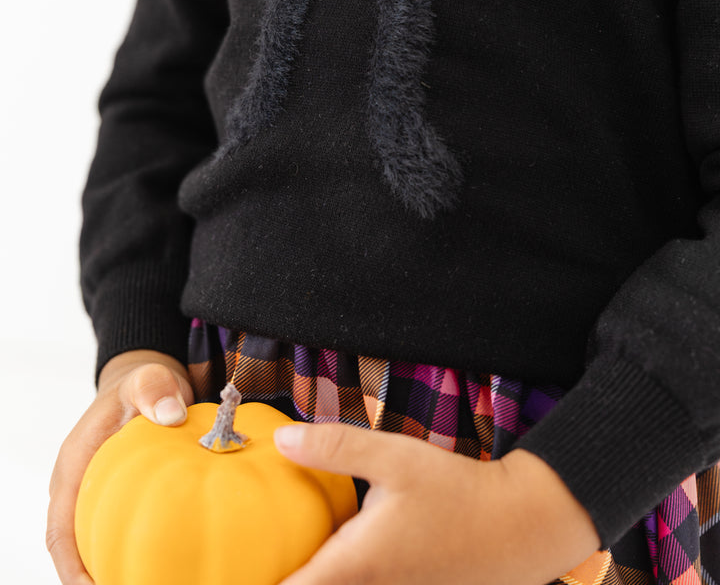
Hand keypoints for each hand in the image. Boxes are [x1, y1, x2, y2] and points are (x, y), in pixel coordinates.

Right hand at [46, 350, 193, 584]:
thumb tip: (170, 416)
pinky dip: (136, 553)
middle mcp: (80, 489)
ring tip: (150, 581)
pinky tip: (167, 567)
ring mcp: (99, 498)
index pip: (59, 530)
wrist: (146, 386)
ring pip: (99, 546)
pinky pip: (123, 534)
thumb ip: (154, 390)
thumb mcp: (148, 379)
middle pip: (76, 549)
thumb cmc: (141, 386)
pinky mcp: (120, 501)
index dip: (70, 566)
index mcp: (74, 467)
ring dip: (115, 569)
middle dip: (93, 578)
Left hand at [272, 422, 600, 584]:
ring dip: (311, 577)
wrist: (520, 529)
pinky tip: (330, 557)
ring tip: (280, 559)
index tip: (221, 573)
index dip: (253, 583)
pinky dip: (336, 577)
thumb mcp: (394, 457)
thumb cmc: (456, 492)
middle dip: (281, 578)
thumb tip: (280, 439)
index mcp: (355, 567)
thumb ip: (335, 447)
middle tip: (244, 562)